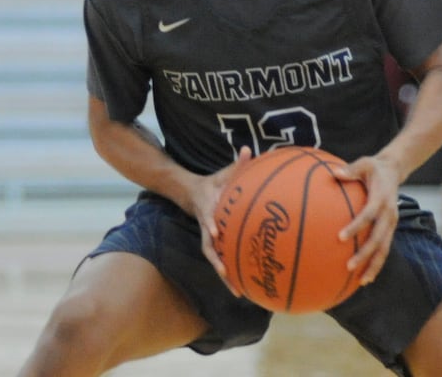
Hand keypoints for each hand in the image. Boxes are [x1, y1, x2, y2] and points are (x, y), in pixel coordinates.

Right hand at [178, 147, 253, 292]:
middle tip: (226, 274)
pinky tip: (242, 286)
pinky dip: (229, 272)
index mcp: (209, 210)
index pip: (208, 218)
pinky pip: (221, 259)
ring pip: (214, 259)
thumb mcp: (224, 172)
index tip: (216, 233)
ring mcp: (209, 236)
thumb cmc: (214, 183)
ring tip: (238, 292)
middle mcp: (207, 227)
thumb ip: (237, 163)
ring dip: (224, 275)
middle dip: (217, 262)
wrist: (193, 193)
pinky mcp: (214, 242)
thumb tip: (247, 149)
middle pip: (209, 248)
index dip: (211, 225)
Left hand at [331, 154, 401, 287]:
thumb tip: (333, 173)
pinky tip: (365, 276)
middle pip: (378, 238)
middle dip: (365, 254)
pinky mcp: (390, 228)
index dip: (356, 226)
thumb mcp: (364, 163)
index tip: (341, 237)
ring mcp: (391, 223)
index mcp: (381, 198)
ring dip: (374, 265)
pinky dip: (376, 263)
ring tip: (361, 281)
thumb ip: (350, 169)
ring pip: (384, 248)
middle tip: (349, 266)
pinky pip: (384, 248)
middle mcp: (389, 214)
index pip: (368, 215)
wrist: (395, 170)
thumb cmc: (374, 167)